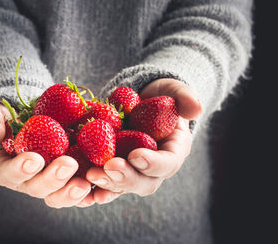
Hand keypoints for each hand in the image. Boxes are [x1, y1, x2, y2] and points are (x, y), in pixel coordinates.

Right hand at [0, 103, 92, 207]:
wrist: (24, 121)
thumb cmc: (3, 120)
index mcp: (3, 169)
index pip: (8, 173)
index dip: (20, 169)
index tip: (34, 159)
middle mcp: (25, 181)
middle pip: (38, 188)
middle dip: (53, 179)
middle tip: (68, 164)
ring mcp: (47, 183)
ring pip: (58, 195)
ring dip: (72, 191)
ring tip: (86, 183)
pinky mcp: (65, 180)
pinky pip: (76, 190)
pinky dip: (87, 192)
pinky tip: (99, 188)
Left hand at [84, 78, 201, 204]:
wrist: (141, 103)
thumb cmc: (160, 96)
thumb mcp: (173, 91)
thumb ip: (184, 97)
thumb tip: (196, 108)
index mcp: (172, 152)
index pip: (166, 163)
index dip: (152, 163)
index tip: (136, 155)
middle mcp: (153, 169)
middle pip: (142, 182)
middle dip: (125, 177)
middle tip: (108, 168)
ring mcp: (132, 171)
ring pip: (121, 185)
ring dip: (106, 183)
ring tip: (89, 176)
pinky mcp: (113, 169)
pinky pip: (104, 181)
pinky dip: (93, 186)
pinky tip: (81, 186)